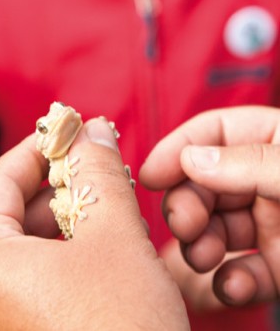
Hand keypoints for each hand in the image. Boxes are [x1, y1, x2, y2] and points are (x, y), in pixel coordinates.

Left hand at [0, 118, 187, 329]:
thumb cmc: (120, 329)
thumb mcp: (115, 239)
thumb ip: (98, 174)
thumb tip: (90, 130)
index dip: (37, 150)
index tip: (68, 133)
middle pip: (3, 219)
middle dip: (51, 191)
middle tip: (93, 172)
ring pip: (12, 257)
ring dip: (54, 228)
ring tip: (99, 214)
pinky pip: (17, 291)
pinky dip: (49, 266)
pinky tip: (87, 260)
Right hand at [140, 105, 279, 305]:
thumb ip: (251, 163)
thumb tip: (189, 160)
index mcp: (278, 143)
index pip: (216, 131)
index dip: (179, 149)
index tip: (151, 176)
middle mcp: (268, 182)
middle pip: (205, 183)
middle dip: (186, 206)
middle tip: (184, 226)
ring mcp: (272, 225)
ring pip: (214, 229)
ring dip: (200, 246)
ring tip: (203, 259)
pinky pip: (241, 272)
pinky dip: (231, 282)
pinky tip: (235, 286)